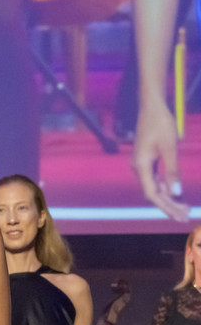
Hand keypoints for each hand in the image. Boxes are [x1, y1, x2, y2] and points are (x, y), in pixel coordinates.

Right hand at [134, 103, 189, 220]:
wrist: (151, 107)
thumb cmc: (160, 124)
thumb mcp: (170, 148)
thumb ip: (173, 172)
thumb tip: (176, 193)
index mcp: (141, 166)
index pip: (153, 194)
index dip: (166, 207)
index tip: (179, 216)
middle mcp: (138, 168)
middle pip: (153, 193)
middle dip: (169, 206)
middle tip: (185, 216)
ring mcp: (141, 165)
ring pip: (154, 188)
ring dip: (169, 199)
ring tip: (184, 208)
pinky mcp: (146, 161)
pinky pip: (155, 180)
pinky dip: (166, 188)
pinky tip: (177, 194)